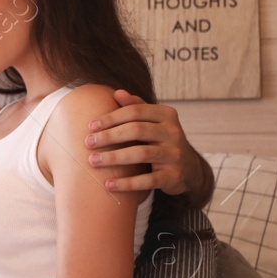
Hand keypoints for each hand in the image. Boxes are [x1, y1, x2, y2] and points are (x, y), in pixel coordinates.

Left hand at [85, 90, 208, 201]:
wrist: (189, 169)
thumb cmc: (161, 140)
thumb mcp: (154, 121)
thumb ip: (136, 107)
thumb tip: (117, 93)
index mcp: (167, 115)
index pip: (135, 111)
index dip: (111, 118)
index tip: (90, 126)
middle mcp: (174, 132)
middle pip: (136, 130)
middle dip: (109, 136)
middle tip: (87, 143)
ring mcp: (175, 155)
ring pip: (141, 154)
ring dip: (113, 158)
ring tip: (93, 161)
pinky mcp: (173, 176)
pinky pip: (147, 180)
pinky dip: (127, 183)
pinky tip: (108, 184)